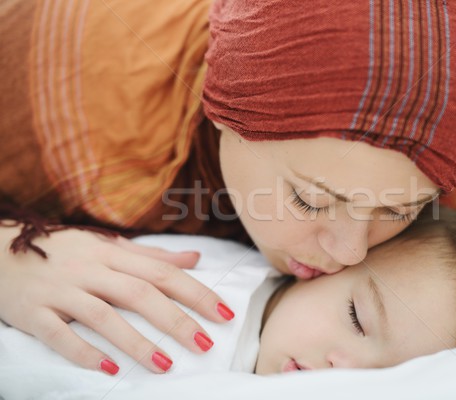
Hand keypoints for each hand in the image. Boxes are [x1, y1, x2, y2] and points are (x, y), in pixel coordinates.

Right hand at [0, 224, 233, 374]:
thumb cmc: (64, 252)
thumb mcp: (108, 247)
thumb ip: (152, 256)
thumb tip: (195, 259)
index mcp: (111, 253)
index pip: (162, 272)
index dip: (196, 292)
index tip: (224, 313)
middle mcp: (89, 269)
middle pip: (139, 293)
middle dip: (176, 320)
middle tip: (205, 344)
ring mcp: (60, 291)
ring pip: (103, 316)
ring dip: (136, 341)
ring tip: (165, 365)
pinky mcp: (33, 312)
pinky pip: (59, 335)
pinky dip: (84, 353)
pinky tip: (110, 370)